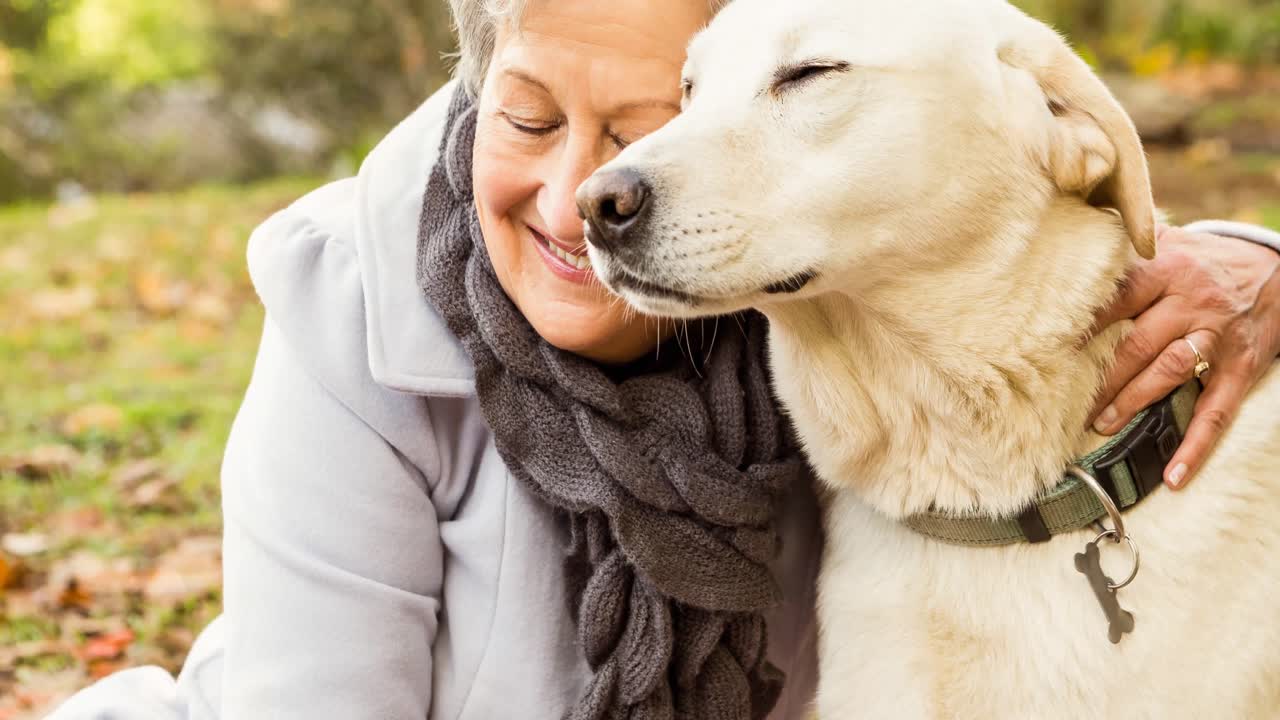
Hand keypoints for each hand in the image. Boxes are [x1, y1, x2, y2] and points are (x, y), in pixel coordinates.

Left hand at [1090, 225, 1279, 489]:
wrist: (1277, 268)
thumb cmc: (1203, 261)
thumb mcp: (1168, 245)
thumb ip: (1124, 256)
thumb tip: (1065, 260)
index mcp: (1167, 270)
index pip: (1116, 299)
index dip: (1081, 326)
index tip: (1046, 348)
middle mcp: (1192, 303)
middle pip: (1138, 344)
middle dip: (1101, 377)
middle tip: (1064, 402)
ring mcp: (1218, 338)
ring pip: (1169, 373)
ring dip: (1132, 402)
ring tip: (1101, 425)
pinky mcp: (1241, 368)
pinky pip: (1217, 411)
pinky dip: (1196, 445)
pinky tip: (1175, 474)